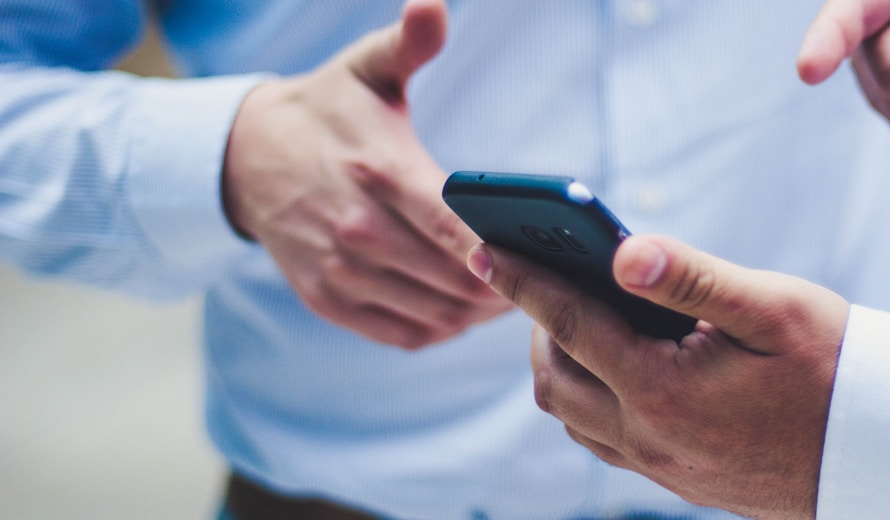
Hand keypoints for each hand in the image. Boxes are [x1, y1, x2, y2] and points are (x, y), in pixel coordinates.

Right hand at [221, 0, 510, 348]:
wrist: (246, 157)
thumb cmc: (327, 111)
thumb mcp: (366, 68)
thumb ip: (408, 43)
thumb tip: (433, 6)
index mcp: (378, 170)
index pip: (453, 226)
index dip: (501, 251)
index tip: (541, 257)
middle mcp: (357, 228)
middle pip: (454, 279)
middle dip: (507, 285)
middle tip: (545, 279)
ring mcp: (340, 270)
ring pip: (435, 314)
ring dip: (480, 313)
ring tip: (514, 295)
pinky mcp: (328, 299)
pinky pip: (404, 334)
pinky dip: (443, 329)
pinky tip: (466, 311)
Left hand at [469, 235, 849, 518]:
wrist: (882, 450)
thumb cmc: (834, 367)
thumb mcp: (770, 307)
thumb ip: (691, 276)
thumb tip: (622, 250)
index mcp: (663, 390)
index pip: (569, 325)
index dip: (522, 282)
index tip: (483, 249)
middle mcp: (649, 437)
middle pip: (555, 379)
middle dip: (536, 325)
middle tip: (544, 277)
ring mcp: (660, 466)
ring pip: (573, 416)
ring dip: (560, 364)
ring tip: (576, 316)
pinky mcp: (676, 480)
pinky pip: (603, 439)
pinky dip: (589, 397)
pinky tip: (616, 365)